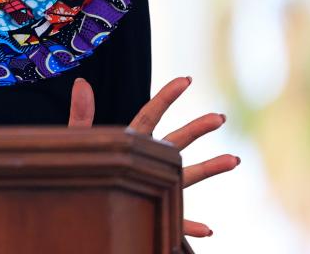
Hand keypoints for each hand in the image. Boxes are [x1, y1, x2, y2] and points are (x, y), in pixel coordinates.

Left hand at [68, 76, 239, 237]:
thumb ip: (81, 115)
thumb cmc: (77, 168)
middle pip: (176, 141)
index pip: (150, 115)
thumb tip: (82, 81)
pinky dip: (190, 225)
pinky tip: (207, 230)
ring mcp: (156, 188)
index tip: (186, 79)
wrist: (76, 204)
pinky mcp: (153, 216)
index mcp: (131, 142)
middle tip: (220, 117)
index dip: (166, 96)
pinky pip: (175, 222)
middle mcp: (149, 162)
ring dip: (209, 168)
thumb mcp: (78, 141)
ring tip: (234, 159)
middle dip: (197, 128)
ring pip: (186, 177)